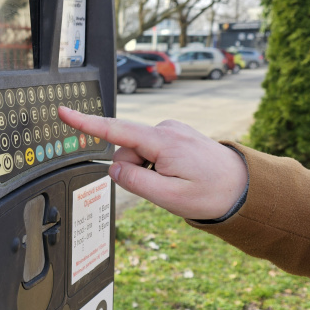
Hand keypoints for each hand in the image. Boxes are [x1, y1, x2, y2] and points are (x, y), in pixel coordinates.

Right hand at [58, 107, 247, 220]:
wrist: (246, 187)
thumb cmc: (212, 193)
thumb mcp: (169, 198)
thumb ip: (135, 182)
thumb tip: (114, 168)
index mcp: (163, 141)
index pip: (115, 130)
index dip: (85, 123)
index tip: (63, 112)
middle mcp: (166, 129)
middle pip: (127, 151)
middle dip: (135, 171)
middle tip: (165, 188)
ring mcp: (172, 130)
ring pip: (139, 153)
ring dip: (149, 171)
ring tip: (178, 182)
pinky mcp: (176, 135)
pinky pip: (152, 152)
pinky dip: (157, 166)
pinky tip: (179, 175)